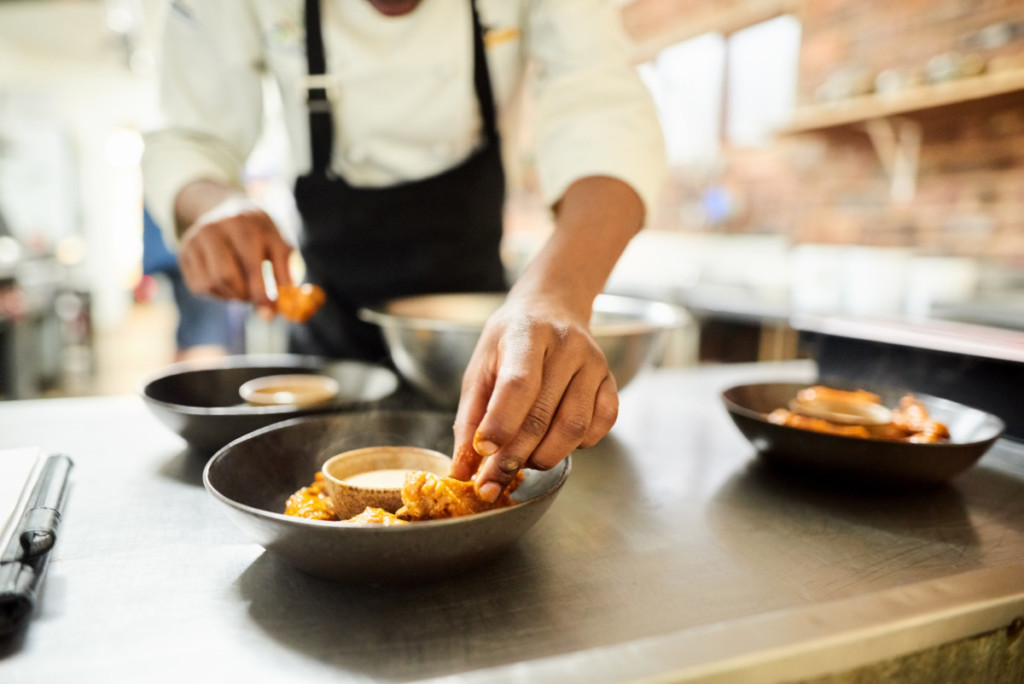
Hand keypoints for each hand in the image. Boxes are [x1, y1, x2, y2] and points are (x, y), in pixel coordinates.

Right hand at [177, 196, 293, 318]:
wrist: (225, 209)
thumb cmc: (259, 233)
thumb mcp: (278, 243)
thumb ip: (284, 272)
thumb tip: (285, 306)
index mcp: (243, 222)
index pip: (250, 263)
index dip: (261, 292)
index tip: (270, 313)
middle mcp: (214, 228)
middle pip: (224, 276)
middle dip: (243, 295)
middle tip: (254, 298)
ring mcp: (194, 239)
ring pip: (210, 284)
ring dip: (230, 296)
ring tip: (242, 286)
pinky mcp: (183, 252)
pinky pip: (198, 287)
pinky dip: (217, 293)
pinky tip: (226, 281)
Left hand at [450, 294, 618, 501]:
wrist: (552, 307)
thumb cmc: (511, 340)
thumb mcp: (481, 367)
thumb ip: (470, 418)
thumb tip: (463, 470)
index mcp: (527, 334)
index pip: (518, 384)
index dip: (500, 423)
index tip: (483, 452)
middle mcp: (567, 346)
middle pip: (543, 414)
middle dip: (515, 456)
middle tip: (493, 481)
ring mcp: (594, 363)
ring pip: (574, 427)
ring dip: (545, 456)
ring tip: (523, 461)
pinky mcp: (611, 381)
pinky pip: (601, 426)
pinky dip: (577, 446)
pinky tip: (555, 442)